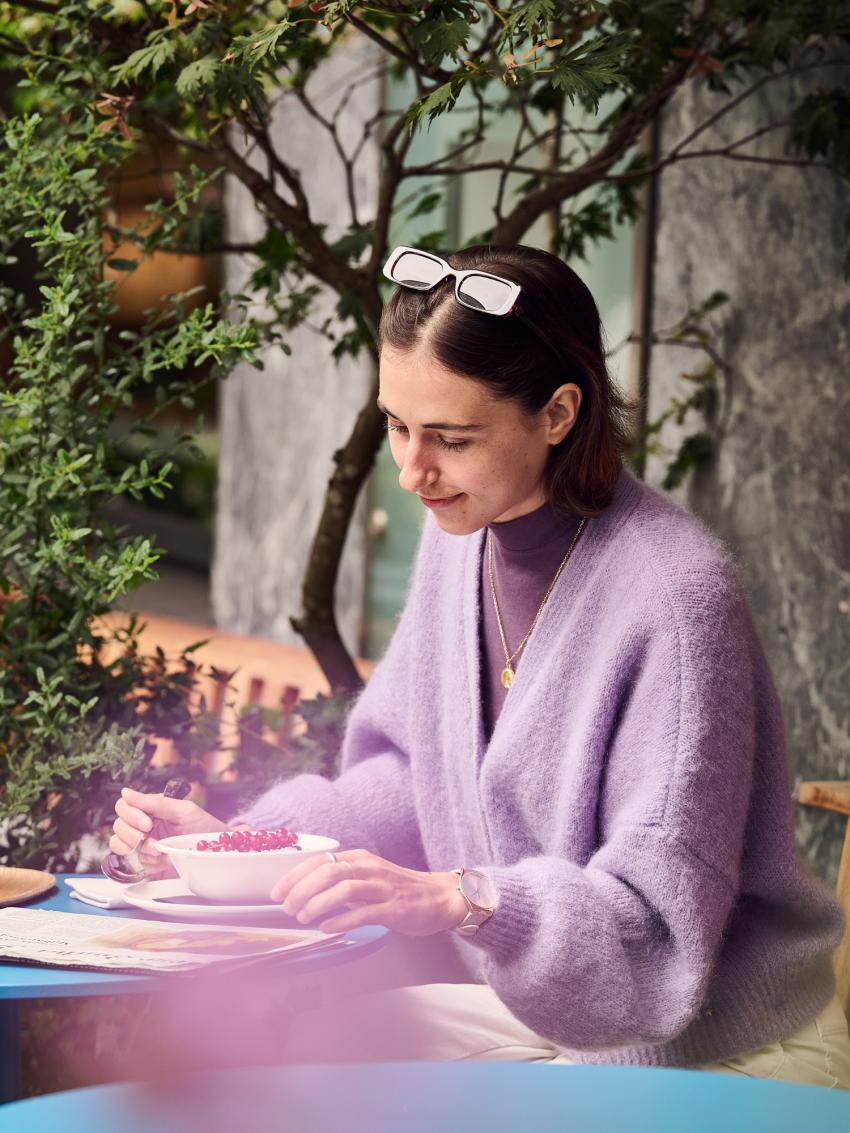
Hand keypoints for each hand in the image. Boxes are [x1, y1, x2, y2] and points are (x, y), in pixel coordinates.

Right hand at [109, 787, 225, 880]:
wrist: (217, 851)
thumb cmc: (204, 827)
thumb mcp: (183, 810)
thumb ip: (155, 802)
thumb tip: (126, 791)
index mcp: (151, 809)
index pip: (123, 806)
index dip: (131, 815)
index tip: (149, 824)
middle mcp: (143, 825)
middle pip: (118, 827)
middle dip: (133, 834)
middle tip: (153, 838)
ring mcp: (143, 844)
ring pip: (121, 846)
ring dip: (140, 850)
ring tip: (160, 850)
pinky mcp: (146, 861)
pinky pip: (134, 863)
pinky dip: (148, 862)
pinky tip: (163, 860)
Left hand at [269, 850, 468, 935]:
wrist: (440, 898)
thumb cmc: (401, 891)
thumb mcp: (369, 877)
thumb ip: (343, 881)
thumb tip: (309, 892)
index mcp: (361, 859)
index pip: (321, 860)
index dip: (295, 876)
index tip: (277, 892)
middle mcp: (370, 868)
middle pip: (328, 871)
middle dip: (301, 890)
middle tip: (287, 908)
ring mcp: (382, 888)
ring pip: (343, 888)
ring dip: (317, 904)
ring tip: (304, 918)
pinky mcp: (394, 908)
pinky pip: (363, 912)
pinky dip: (341, 920)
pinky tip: (327, 928)